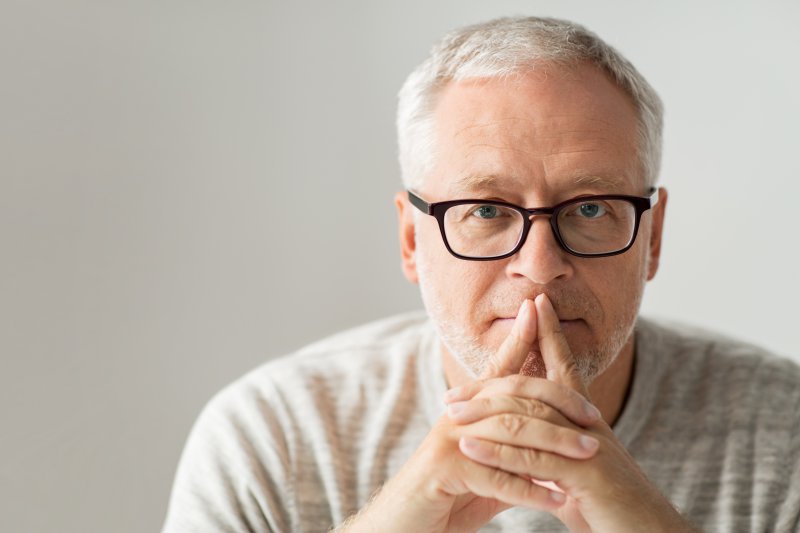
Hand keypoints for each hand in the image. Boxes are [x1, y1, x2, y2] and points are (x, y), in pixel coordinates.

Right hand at [338, 297, 601, 532]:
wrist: (400, 525)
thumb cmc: (444, 497)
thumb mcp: (484, 469)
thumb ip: (512, 456)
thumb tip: (548, 456)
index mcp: (468, 411)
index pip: (498, 368)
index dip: (518, 337)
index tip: (538, 308)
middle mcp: (457, 417)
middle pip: (514, 396)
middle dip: (558, 401)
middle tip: (595, 416)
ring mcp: (449, 440)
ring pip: (511, 432)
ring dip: (554, 445)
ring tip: (588, 455)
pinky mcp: (444, 469)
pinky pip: (495, 477)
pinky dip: (529, 490)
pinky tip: (556, 500)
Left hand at [444, 294, 694, 531]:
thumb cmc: (615, 508)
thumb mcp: (582, 475)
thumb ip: (558, 458)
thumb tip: (534, 455)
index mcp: (587, 422)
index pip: (566, 366)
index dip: (551, 333)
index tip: (536, 303)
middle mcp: (588, 425)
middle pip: (536, 386)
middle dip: (493, 379)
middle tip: (451, 391)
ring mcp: (587, 447)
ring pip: (528, 418)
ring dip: (484, 413)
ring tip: (448, 414)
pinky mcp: (585, 475)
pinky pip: (532, 458)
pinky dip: (498, 451)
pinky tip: (469, 446)